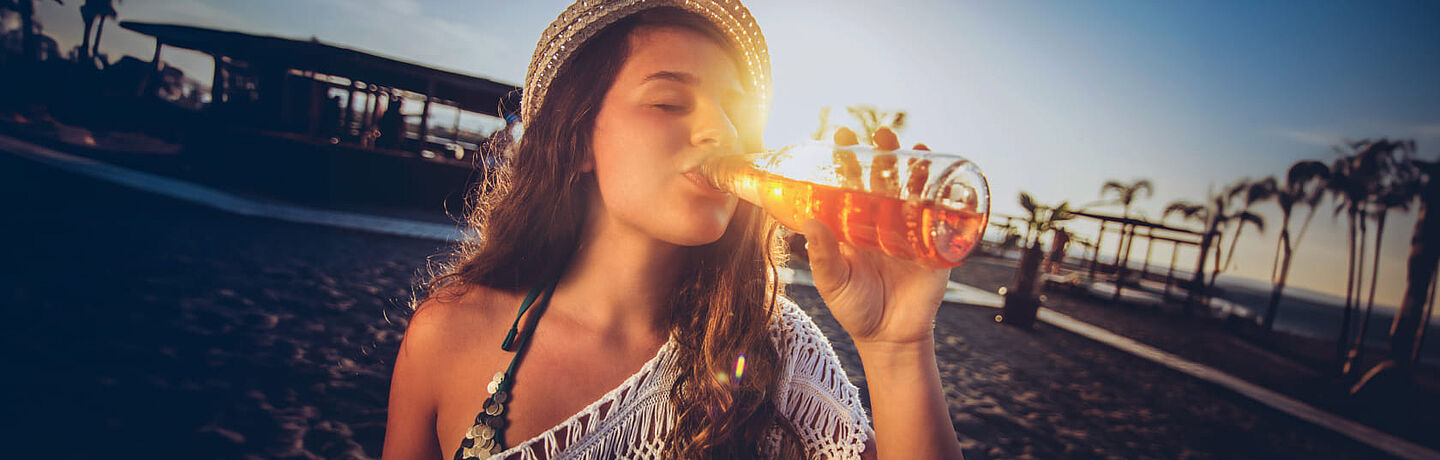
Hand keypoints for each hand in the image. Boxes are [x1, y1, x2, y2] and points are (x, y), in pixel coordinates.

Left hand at [803, 126, 949, 346]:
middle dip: (884, 154)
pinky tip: (944, 178)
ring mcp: (910, 231)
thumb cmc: (856, 309)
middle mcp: (882, 222)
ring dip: (915, 167)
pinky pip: (941, 216)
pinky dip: (944, 196)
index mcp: (854, 225)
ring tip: (912, 147)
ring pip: (914, 191)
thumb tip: (808, 222)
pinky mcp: (934, 247)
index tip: (839, 137)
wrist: (890, 337)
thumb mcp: (833, 282)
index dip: (846, 160)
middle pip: (885, 179)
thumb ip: (823, 255)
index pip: (850, 184)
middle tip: (879, 133)